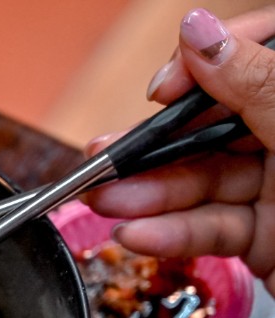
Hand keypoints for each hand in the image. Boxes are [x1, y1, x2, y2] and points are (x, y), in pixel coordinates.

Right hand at [82, 6, 274, 294]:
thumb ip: (255, 83)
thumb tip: (198, 33)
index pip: (258, 54)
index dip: (206, 64)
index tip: (163, 87)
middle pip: (216, 126)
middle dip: (157, 147)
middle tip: (105, 157)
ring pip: (206, 183)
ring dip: (150, 197)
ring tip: (105, 201)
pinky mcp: (266, 239)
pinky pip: (213, 229)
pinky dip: (173, 235)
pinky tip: (139, 234)